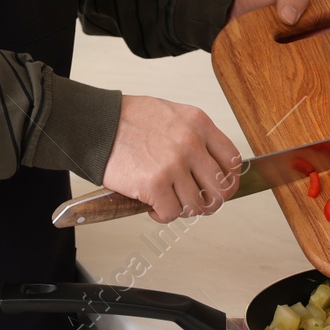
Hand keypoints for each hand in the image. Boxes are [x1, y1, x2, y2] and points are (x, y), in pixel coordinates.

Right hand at [101, 95, 241, 222]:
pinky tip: (153, 205)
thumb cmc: (128, 120)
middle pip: (220, 189)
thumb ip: (193, 136)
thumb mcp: (171, 115)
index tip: (221, 189)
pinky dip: (162, 215)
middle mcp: (191, 143)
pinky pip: (171, 213)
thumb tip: (209, 166)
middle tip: (194, 203)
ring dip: (183, 209)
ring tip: (169, 202)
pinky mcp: (154, 184)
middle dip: (209, 203)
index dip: (230, 181)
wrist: (96, 124)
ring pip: (197, 205)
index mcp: (198, 123)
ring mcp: (173, 165)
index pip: (232, 160)